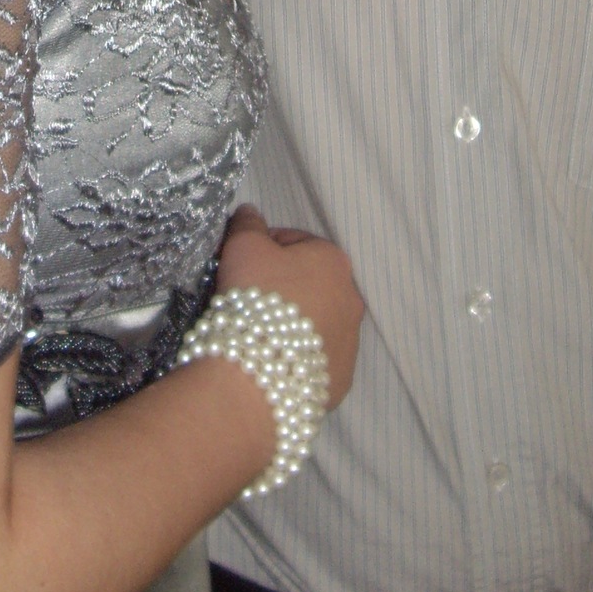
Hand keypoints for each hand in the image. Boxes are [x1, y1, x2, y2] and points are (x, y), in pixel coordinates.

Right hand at [215, 206, 363, 409]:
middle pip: (309, 284)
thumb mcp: (243, 246)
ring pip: (316, 323)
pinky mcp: (341, 379)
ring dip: (293, 323)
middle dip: (282, 287)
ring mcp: (351, 342)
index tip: (240, 266)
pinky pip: (316, 359)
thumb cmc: (256, 296)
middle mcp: (352, 299)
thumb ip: (247, 224)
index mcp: (333, 260)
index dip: (262, 250)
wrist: (260, 372)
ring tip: (260, 334)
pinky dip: (298, 356)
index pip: (294, 243)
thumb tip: (249, 213)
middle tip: (248, 300)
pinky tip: (273, 360)